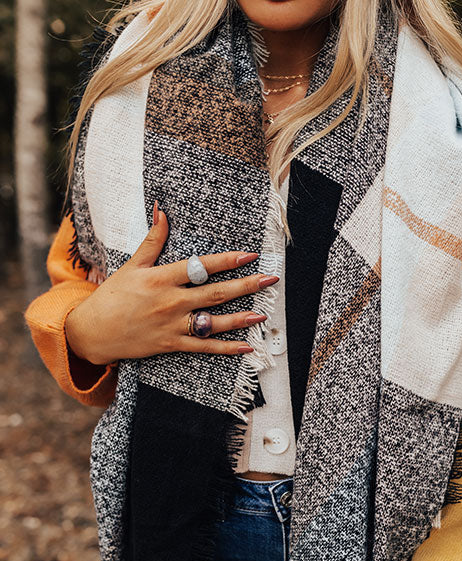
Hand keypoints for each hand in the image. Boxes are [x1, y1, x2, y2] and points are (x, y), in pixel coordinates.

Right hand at [65, 202, 278, 365]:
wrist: (93, 331)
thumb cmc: (112, 296)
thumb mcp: (132, 265)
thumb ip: (152, 240)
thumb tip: (163, 211)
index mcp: (162, 278)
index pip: (201, 266)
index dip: (227, 260)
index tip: (250, 255)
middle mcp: (171, 301)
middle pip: (216, 292)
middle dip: (246, 285)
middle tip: (270, 279)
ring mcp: (173, 324)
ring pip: (214, 322)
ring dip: (241, 318)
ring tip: (263, 314)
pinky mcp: (172, 344)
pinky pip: (205, 347)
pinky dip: (226, 348)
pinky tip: (246, 347)